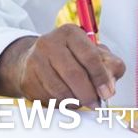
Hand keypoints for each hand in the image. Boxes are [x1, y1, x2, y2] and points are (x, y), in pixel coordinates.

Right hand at [0, 24, 126, 106]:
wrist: (34, 59)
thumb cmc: (71, 56)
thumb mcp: (94, 53)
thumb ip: (109, 66)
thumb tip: (110, 86)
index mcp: (70, 33)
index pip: (89, 56)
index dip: (101, 77)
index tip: (107, 93)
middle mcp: (50, 43)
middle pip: (74, 74)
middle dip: (88, 93)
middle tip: (96, 104)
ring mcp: (35, 61)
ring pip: (60, 89)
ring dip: (76, 101)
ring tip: (83, 102)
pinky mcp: (27, 79)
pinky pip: (48, 98)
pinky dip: (62, 104)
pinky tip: (67, 101)